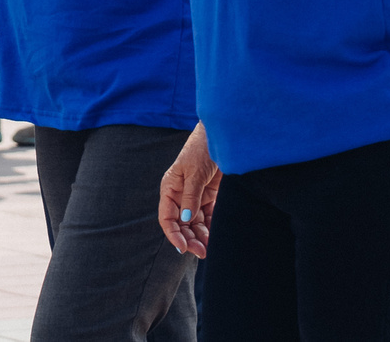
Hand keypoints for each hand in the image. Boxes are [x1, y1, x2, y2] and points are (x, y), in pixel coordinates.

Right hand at [157, 125, 219, 256]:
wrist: (222, 137)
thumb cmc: (202, 149)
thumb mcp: (194, 173)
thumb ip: (191, 197)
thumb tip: (185, 220)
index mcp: (171, 188)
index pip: (167, 217)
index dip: (173, 234)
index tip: (183, 248)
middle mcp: (181, 195)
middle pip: (182, 224)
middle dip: (190, 239)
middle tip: (202, 252)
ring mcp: (196, 197)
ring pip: (195, 224)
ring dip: (202, 237)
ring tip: (210, 248)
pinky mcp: (210, 197)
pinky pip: (209, 218)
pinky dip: (211, 229)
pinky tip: (216, 237)